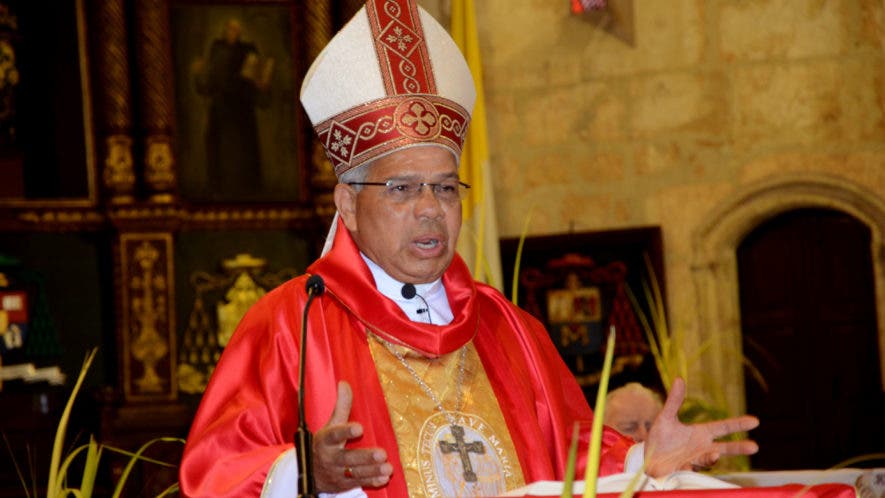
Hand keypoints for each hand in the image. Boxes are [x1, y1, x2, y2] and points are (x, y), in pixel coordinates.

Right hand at [312, 381, 393, 491]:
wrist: (308, 473)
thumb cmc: (324, 444)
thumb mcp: (330, 425)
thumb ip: (341, 406)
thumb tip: (344, 383)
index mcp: (325, 441)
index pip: (334, 435)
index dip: (345, 432)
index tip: (359, 428)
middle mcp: (330, 458)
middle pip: (347, 458)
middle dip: (365, 457)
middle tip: (382, 453)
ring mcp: (336, 473)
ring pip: (355, 473)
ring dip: (372, 471)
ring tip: (388, 467)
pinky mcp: (343, 485)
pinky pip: (358, 483)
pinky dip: (371, 482)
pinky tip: (383, 478)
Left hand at [644, 377, 759, 476]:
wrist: (647, 458)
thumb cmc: (660, 439)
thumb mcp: (666, 417)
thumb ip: (674, 401)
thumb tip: (678, 379)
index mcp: (701, 434)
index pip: (723, 428)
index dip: (738, 424)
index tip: (755, 421)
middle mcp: (702, 448)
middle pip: (724, 448)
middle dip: (738, 448)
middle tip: (754, 447)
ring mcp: (694, 461)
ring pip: (707, 461)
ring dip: (710, 459)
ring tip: (714, 456)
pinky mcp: (682, 470)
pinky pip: (688, 470)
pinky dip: (689, 468)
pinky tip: (688, 466)